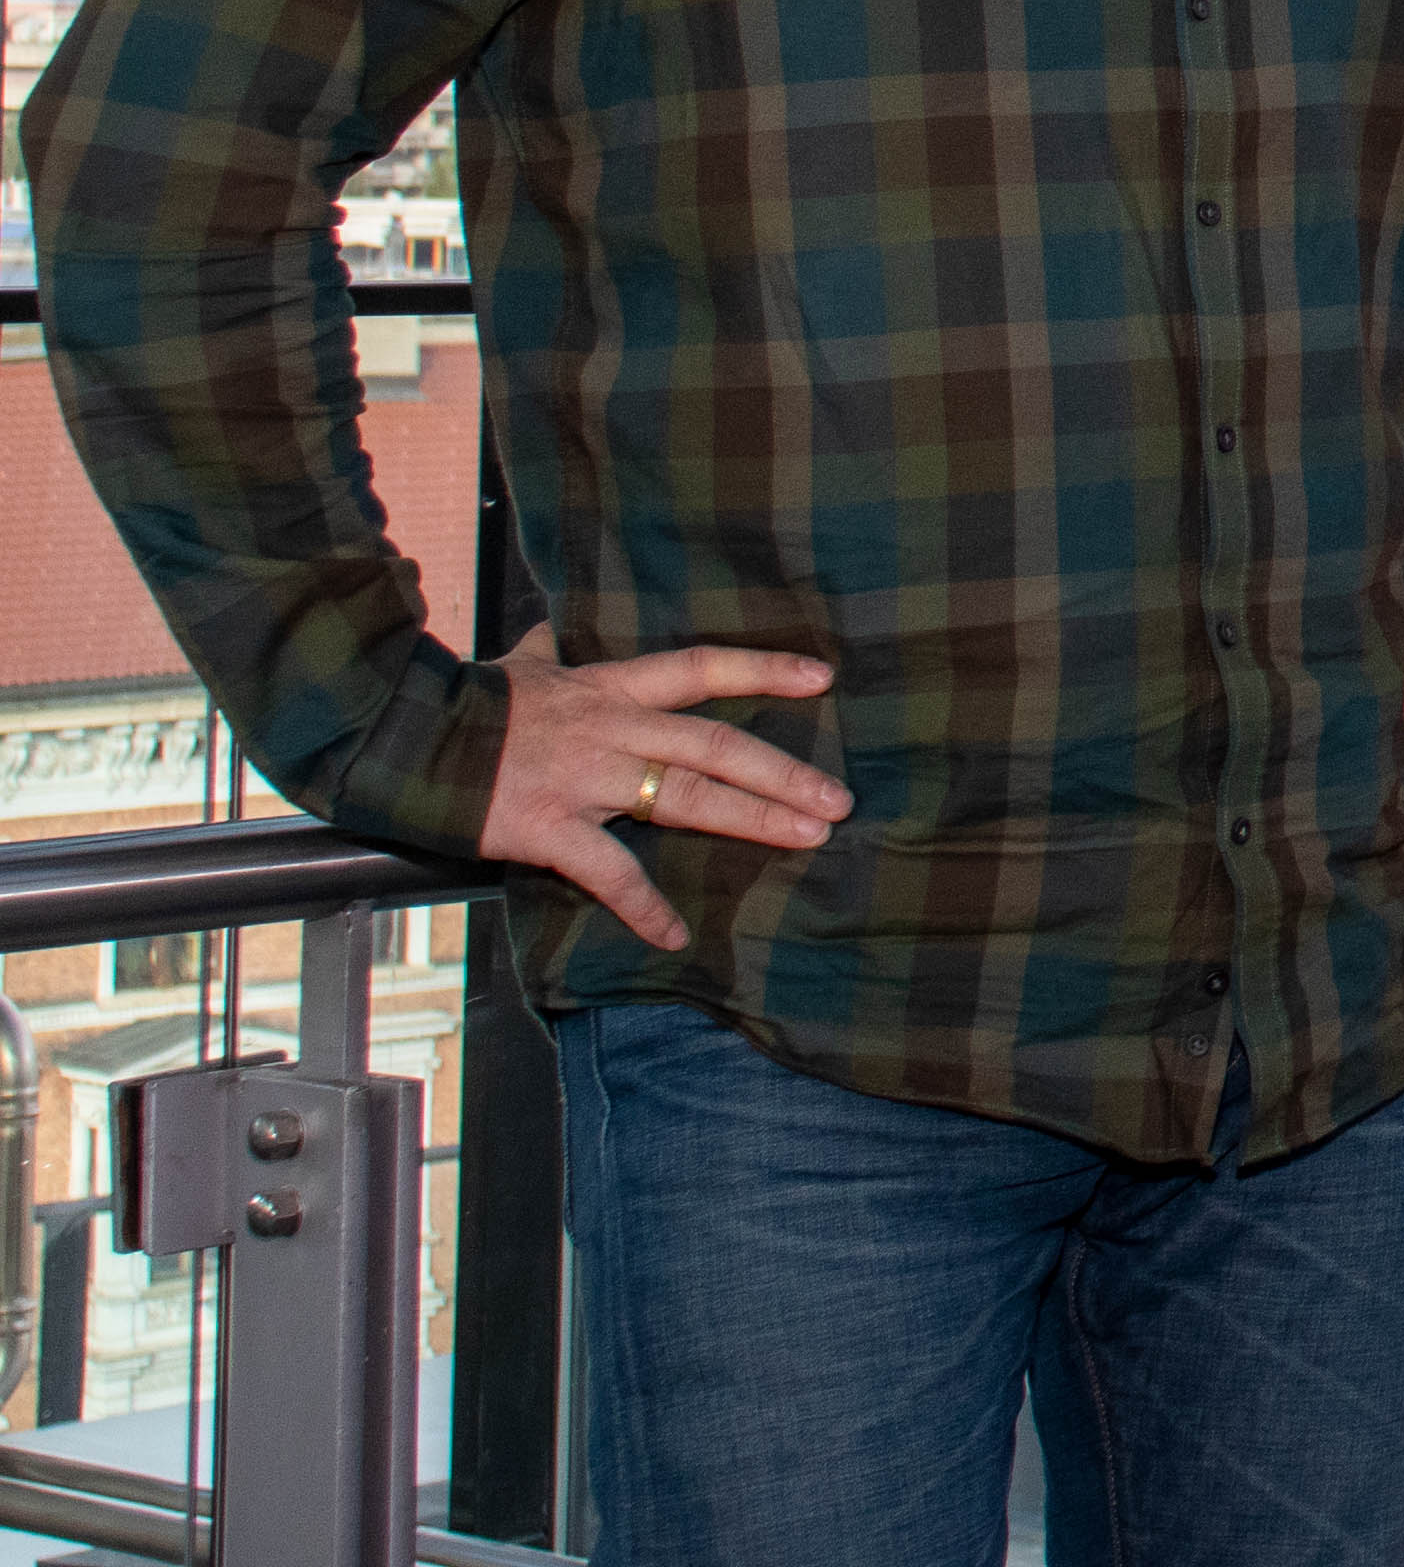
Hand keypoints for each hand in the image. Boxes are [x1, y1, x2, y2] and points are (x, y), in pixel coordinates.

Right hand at [477, 630, 848, 955]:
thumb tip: (542, 630)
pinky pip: (608, 872)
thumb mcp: (514, 668)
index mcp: (608, 689)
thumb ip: (540, 653)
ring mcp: (584, 778)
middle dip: (784, 772)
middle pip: (715, 745)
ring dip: (753, 820)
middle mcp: (610, 728)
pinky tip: (674, 936)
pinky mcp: (549, 827)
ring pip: (684, 798)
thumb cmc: (463, 706)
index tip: (823, 678)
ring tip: (808, 838)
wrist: (400, 737)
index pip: (700, 669)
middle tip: (839, 799)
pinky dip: (643, 907)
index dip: (763, 670)